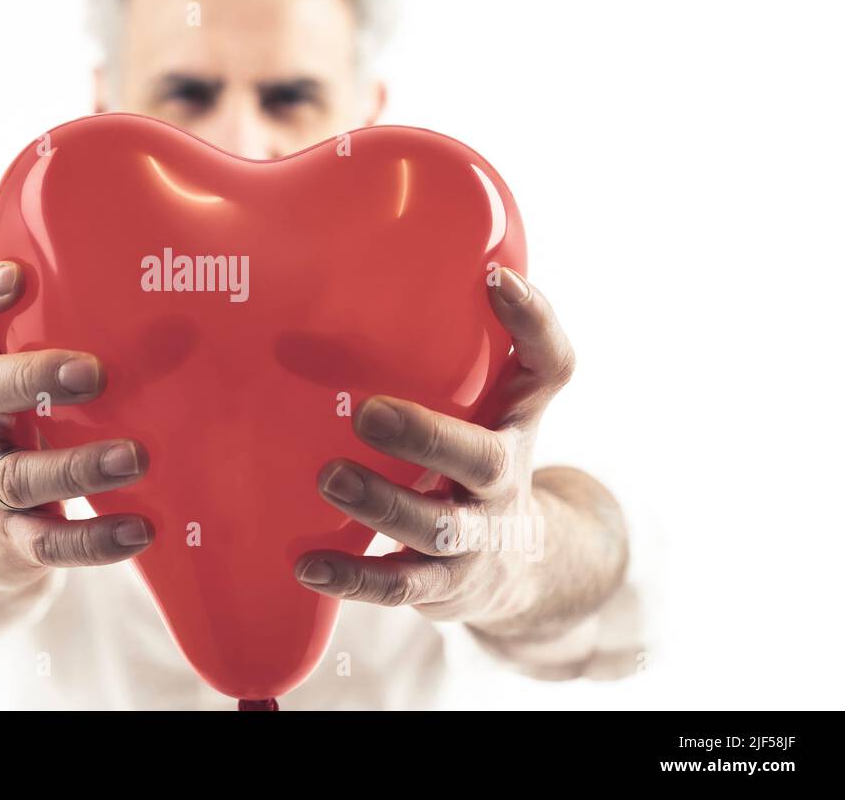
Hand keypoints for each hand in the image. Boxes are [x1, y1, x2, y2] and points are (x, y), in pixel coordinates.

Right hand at [0, 261, 153, 601]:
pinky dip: (93, 540)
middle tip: (94, 371)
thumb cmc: (23, 423)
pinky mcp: (11, 540)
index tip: (15, 275)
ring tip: (135, 457)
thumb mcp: (27, 376)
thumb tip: (185, 283)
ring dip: (78, 465)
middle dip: (32, 377)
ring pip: (19, 474)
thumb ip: (72, 333)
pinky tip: (142, 529)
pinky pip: (46, 544)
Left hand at [293, 267, 576, 628]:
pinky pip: (398, 586)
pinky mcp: (441, 586)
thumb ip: (461, 345)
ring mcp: (474, 539)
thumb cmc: (480, 457)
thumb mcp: (489, 402)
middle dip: (427, 438)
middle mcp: (503, 481)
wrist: (518, 563)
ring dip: (383, 504)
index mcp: (516, 422)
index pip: (548, 368)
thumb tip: (414, 266)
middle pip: (483, 460)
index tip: (493, 279)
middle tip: (367, 413)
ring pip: (437, 528)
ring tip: (330, 478)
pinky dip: (352, 578)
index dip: (532, 323)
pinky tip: (305, 564)